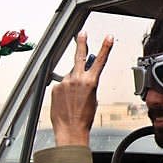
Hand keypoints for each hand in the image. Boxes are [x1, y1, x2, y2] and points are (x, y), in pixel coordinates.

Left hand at [51, 32, 113, 146]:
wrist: (70, 128)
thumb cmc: (84, 117)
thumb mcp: (93, 98)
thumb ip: (89, 84)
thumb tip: (86, 77)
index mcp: (90, 82)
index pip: (100, 60)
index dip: (105, 48)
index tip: (108, 38)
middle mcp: (76, 79)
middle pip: (79, 56)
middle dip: (81, 43)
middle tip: (82, 34)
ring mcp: (64, 83)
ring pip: (70, 75)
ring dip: (73, 81)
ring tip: (74, 96)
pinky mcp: (55, 88)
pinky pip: (62, 84)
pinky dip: (65, 90)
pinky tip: (67, 100)